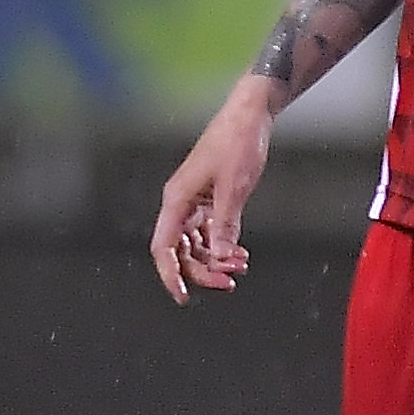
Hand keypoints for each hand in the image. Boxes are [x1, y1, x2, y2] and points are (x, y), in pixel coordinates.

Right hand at [151, 86, 280, 300]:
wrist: (249, 117)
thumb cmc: (237, 144)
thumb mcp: (234, 188)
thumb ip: (225, 225)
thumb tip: (219, 258)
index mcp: (177, 200)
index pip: (164, 247)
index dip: (170, 274)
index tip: (183, 297)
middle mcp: (181, 204)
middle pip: (181, 251)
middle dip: (203, 271)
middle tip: (230, 282)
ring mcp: (195, 203)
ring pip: (196, 246)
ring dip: (216, 261)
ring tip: (241, 265)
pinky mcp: (210, 201)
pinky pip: (210, 234)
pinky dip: (223, 247)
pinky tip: (239, 254)